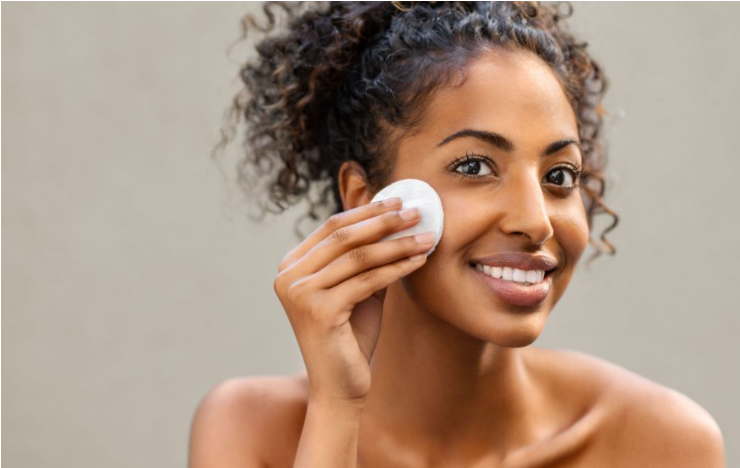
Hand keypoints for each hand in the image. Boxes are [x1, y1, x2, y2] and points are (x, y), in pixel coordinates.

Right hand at [273, 198, 433, 403]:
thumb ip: (367, 257)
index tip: (400, 201)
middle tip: (417, 211)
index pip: (333, 226)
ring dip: (398, 243)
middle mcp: (288, 275)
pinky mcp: (319, 310)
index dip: (368, 211)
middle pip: (344, 235)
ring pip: (359, 256)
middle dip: (385, 220)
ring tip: (427, 236)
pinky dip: (397, 268)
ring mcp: (300, 293)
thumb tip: (397, 219)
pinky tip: (419, 261)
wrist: (340, 386)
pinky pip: (368, 280)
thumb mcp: (357, 288)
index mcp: (292, 265)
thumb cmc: (351, 337)